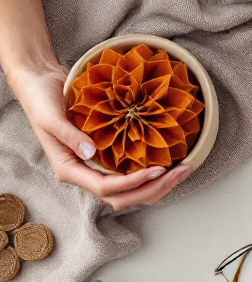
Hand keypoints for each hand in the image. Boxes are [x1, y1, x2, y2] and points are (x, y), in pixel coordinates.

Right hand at [11, 66, 190, 209]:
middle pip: (123, 197)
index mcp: (69, 169)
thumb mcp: (51, 116)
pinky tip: (170, 166)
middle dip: (153, 189)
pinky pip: (131, 176)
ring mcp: (95, 168)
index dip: (133, 183)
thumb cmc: (41, 100)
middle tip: (180, 172)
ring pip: (130, 192)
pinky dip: (152, 176)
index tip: (158, 169)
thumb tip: (91, 153)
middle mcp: (84, 174)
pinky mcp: (106, 159)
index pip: (106, 188)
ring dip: (157, 185)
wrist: (40, 84)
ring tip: (182, 170)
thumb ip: (70, 136)